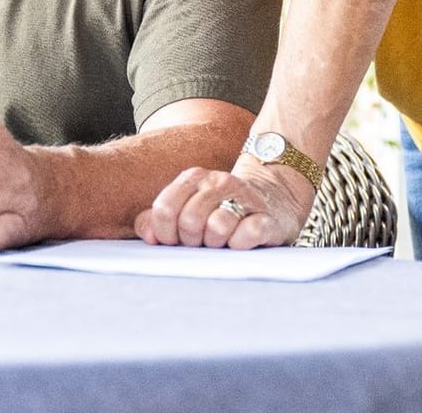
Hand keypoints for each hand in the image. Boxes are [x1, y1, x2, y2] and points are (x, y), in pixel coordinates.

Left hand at [135, 160, 313, 249]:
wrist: (274, 200)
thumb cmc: (220, 211)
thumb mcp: (187, 209)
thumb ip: (158, 220)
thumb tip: (148, 235)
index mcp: (193, 178)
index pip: (165, 209)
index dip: (165, 233)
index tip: (175, 241)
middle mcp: (218, 182)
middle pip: (189, 221)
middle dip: (192, 241)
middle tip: (201, 243)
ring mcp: (244, 197)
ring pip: (218, 226)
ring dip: (216, 244)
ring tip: (221, 243)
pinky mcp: (267, 217)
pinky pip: (248, 233)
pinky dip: (240, 244)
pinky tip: (240, 243)